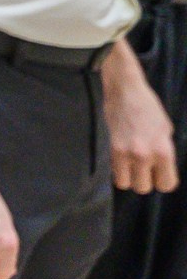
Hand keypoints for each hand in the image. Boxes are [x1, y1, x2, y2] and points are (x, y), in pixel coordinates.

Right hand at [106, 51, 180, 193]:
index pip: (167, 184)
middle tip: (144, 168)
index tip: (159, 173)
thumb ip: (163, 151)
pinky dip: (118, 171)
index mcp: (164, 151)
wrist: (125, 91)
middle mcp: (145, 155)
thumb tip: (159, 168)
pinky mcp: (112, 148)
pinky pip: (115, 173)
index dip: (164, 180)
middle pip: (144, 188)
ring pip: (127, 184)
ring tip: (131, 165)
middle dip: (145, 180)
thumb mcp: (166, 130)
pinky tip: (122, 158)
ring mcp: (126, 153)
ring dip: (129, 178)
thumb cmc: (149, 108)